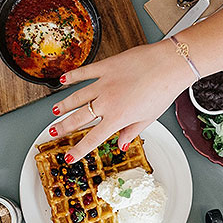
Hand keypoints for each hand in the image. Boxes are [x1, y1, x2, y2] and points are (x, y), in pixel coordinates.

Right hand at [50, 40, 192, 161]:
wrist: (169, 65)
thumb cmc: (163, 90)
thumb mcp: (149, 118)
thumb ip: (132, 132)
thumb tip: (121, 144)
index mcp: (118, 118)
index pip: (93, 138)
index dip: (79, 150)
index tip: (69, 157)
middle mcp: (107, 102)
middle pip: (79, 118)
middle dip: (63, 127)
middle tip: (53, 132)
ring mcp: (104, 83)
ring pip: (77, 97)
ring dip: (63, 105)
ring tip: (54, 111)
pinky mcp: (106, 67)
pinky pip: (85, 73)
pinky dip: (72, 76)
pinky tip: (63, 80)